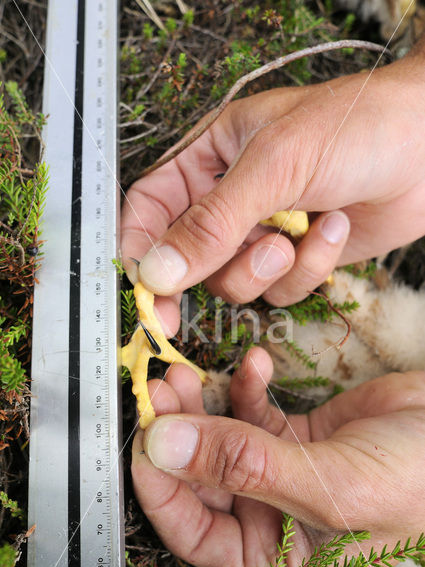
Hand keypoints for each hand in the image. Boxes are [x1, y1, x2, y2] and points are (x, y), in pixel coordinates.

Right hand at [122, 49, 424, 326]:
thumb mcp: (274, 166)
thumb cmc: (357, 126)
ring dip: (266, 268)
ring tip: (297, 234)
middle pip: (187, 257)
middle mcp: (232, 200)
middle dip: (204, 273)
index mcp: (210, 159)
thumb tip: (158, 269)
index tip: (142, 285)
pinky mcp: (298, 259)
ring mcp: (264, 233)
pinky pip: (280, 291)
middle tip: (188, 304)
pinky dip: (307, 270)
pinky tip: (331, 229)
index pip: (151, 207)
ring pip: (234, 282)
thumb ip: (212, 222)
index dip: (139, 246)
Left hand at [131, 347, 424, 566]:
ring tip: (187, 371)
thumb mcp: (328, 485)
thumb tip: (163, 446)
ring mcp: (280, 470)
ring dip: (202, 404)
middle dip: (176, 433)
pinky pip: (254, 410)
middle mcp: (271, 516)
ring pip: (219, 438)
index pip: (194, 531)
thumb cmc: (421, 485)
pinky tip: (253, 362)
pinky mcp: (295, 433)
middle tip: (161, 390)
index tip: (144, 437)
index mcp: (277, 558)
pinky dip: (247, 385)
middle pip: (200, 475)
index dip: (161, 486)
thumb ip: (244, 465)